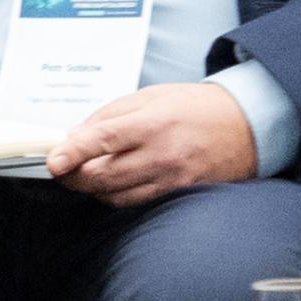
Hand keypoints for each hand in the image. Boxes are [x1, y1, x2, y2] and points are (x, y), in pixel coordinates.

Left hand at [48, 83, 255, 206]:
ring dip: (94, 189)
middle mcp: (163, 154)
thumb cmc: (196, 107)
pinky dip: (117, 196)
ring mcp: (173, 179)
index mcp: (154, 123)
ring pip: (116, 196)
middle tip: (62, 168)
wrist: (247, 125)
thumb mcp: (151, 97)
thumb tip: (74, 137)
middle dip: (74, 176)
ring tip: (88, 173)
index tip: (53, 161)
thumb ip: (109, 116)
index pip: (103, 140)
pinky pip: (137, 203)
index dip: (73, 152)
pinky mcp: (180, 194)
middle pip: (104, 176)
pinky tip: (113, 183)